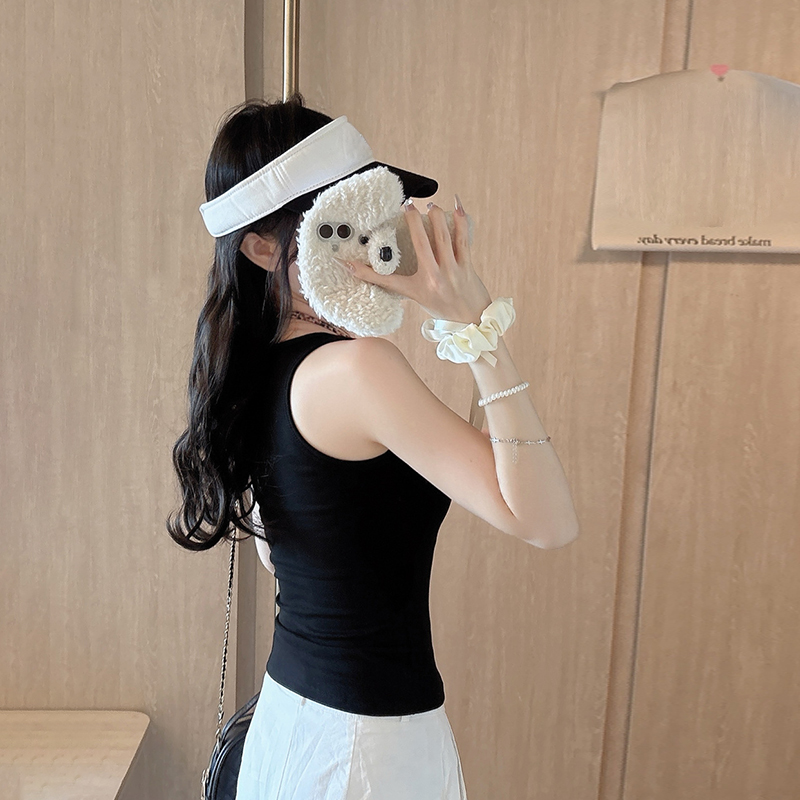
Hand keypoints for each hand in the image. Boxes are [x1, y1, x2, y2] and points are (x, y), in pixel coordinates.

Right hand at [336, 199, 492, 324]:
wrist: (471, 319)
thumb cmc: (442, 307)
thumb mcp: (415, 296)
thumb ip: (395, 283)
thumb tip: (374, 273)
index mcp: (418, 288)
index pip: (387, 279)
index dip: (366, 272)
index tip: (348, 260)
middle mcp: (434, 277)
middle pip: (421, 243)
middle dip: (413, 220)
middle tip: (407, 205)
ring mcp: (452, 270)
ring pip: (443, 237)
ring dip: (436, 216)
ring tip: (430, 205)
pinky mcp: (467, 264)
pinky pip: (463, 239)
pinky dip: (461, 222)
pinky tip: (457, 207)